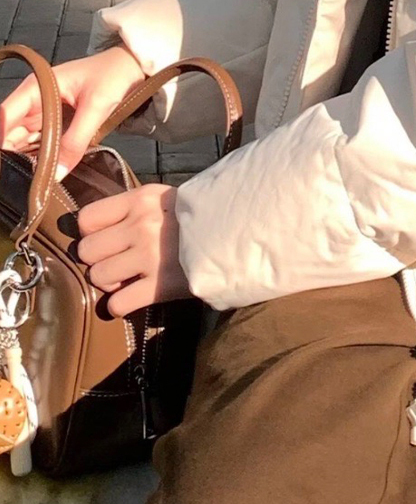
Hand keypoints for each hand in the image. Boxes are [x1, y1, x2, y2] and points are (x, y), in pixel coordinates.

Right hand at [0, 45, 146, 180]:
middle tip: (20, 178)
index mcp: (36, 88)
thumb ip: (76, 141)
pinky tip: (45, 170)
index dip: (1, 140)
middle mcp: (34, 99)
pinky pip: (41, 141)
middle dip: (12, 153)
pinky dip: (42, 154)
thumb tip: (56, 174)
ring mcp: (44, 110)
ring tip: (33, 178)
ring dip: (27, 157)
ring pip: (24, 139)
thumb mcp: (96, 107)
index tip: (4, 164)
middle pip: (10, 131)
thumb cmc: (114, 75)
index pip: (3, 116)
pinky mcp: (57, 120)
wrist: (134, 67)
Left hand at [77, 183, 190, 316]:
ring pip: (98, 277)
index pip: (87, 218)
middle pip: (87, 251)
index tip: (107, 237)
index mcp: (142, 200)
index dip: (92, 232)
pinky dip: (120, 305)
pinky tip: (133, 297)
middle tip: (117, 261)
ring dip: (109, 282)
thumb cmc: (202, 215)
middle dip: (98, 259)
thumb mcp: (168, 198)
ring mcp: (150, 257)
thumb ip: (136, 207)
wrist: (241, 233)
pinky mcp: (160, 286)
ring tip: (127, 279)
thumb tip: (99, 226)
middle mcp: (141, 226)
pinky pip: (117, 304)